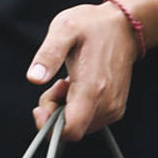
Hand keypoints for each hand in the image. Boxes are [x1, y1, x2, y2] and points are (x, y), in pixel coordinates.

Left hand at [27, 0, 141, 140]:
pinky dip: (76, 108)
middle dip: (54, 111)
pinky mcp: (115, 108)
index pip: (71, 131)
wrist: (123, 27)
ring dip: (64, 109)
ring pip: (79, 126)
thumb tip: (34, 78)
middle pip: (71, 130)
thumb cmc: (93, 26)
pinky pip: (88, 120)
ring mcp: (114, 108)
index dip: (49, 126)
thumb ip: (49, 54)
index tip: (40, 107)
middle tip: (56, 83)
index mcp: (93, 88)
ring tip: (68, 81)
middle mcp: (107, 104)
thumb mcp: (64, 29)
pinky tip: (77, 85)